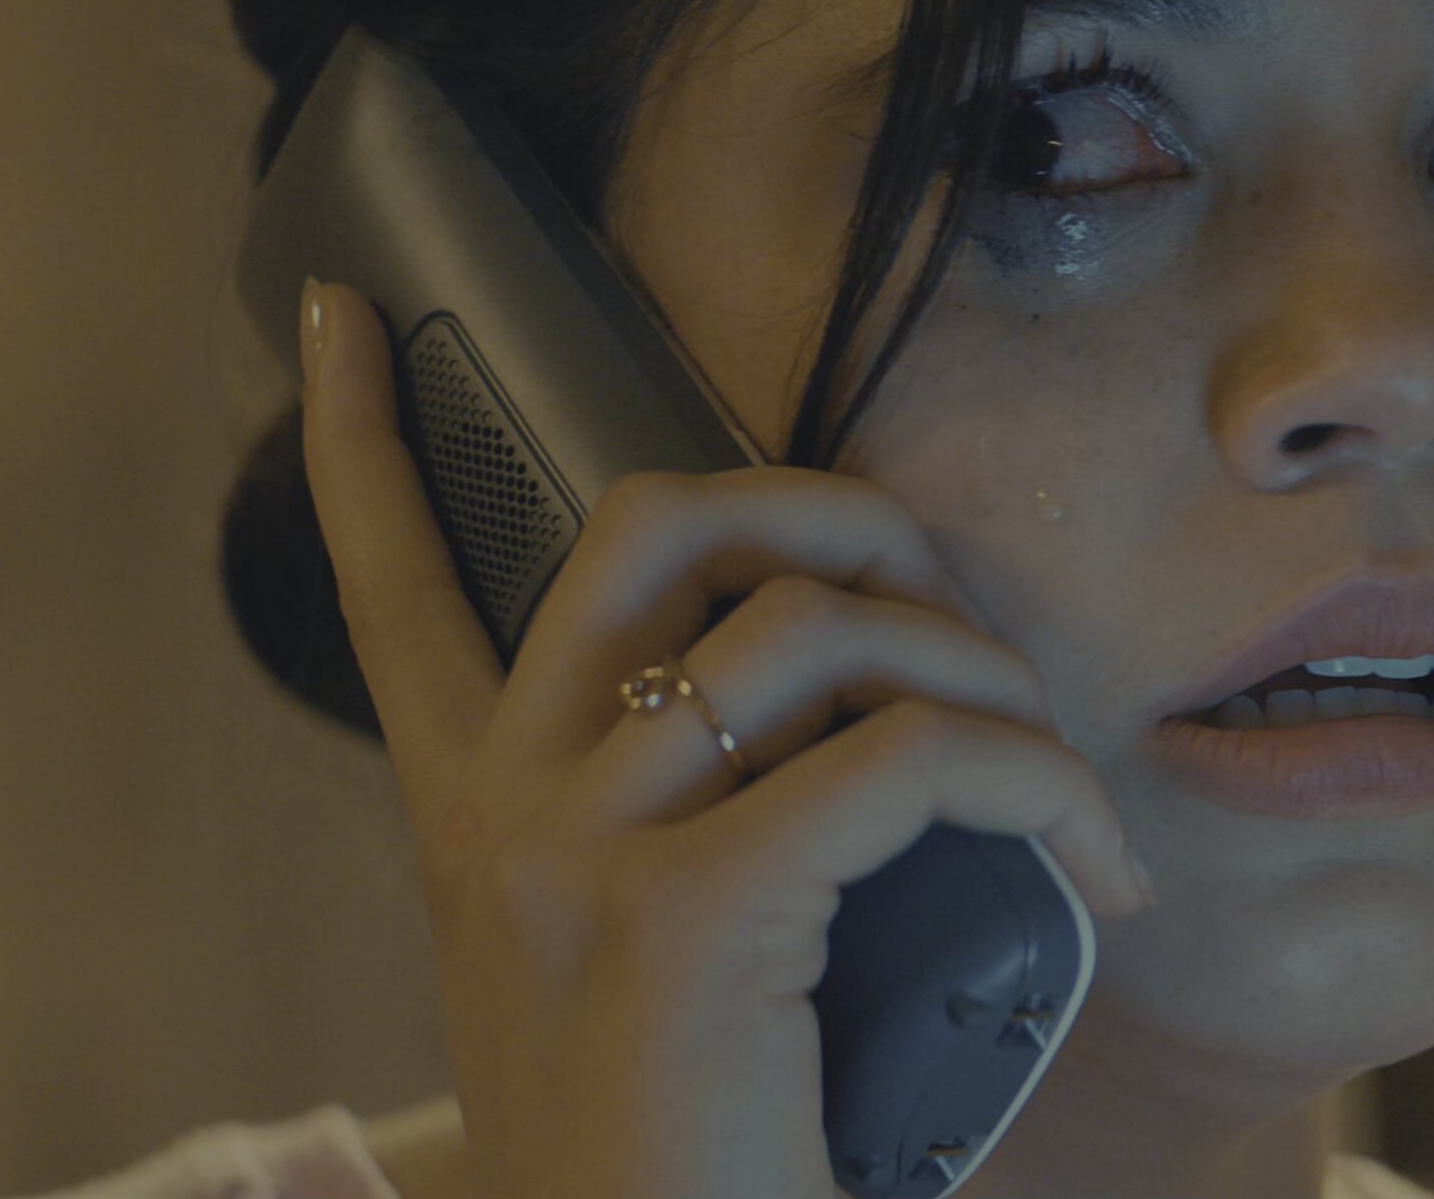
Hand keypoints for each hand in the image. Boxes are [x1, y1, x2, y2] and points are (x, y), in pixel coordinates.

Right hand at [296, 278, 1151, 1198]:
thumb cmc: (685, 1145)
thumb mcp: (641, 960)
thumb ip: (689, 815)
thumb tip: (855, 703)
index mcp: (482, 817)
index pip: (386, 588)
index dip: (355, 439)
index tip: (343, 316)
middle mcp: (510, 812)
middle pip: (653, 522)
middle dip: (823, 499)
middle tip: (921, 575)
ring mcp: (590, 856)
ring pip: (816, 626)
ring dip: (980, 667)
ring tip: (1054, 777)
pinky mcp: (697, 919)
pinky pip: (913, 758)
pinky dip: (1036, 785)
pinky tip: (1090, 867)